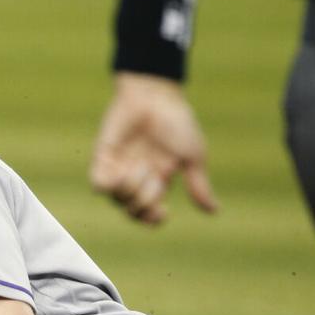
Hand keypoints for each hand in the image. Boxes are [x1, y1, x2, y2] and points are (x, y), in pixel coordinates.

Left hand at [90, 73, 216, 224]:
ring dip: (133, 190)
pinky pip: (99, 185)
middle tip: (157, 181)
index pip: (148, 214)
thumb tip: (214, 211)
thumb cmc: (177, 122)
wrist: (156, 95)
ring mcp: (118, 168)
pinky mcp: (103, 157)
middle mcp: (136, 178)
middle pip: (132, 211)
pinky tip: (126, 171)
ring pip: (117, 201)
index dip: (152, 219)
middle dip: (146, 203)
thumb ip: (199, 185)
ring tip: (142, 167)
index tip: (164, 212)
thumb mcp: (193, 156)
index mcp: (157, 180)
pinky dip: (112, 186)